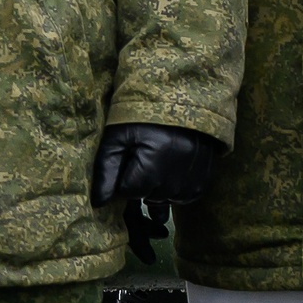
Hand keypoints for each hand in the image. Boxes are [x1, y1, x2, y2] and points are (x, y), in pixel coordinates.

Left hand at [93, 123, 224, 263]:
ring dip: (158, 188)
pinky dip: (174, 189)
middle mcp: (176, 178)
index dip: (123, 174)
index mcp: (153, 165)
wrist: (180, 99)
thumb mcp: (117, 136)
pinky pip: (184, 198)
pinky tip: (171, 170)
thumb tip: (98, 203)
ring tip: (159, 159)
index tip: (129, 153)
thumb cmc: (143, 116)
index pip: (128, 191)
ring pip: (165, 200)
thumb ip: (105, 170)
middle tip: (145, 152)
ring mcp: (194, 181)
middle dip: (140, 181)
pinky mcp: (204, 181)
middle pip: (147, 197)